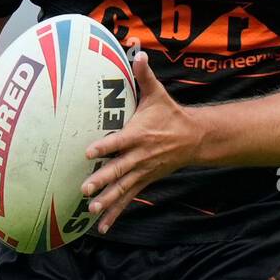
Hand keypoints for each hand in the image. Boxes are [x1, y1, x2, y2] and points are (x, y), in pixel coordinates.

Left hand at [80, 48, 201, 233]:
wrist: (194, 138)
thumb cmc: (170, 114)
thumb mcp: (158, 94)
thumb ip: (145, 75)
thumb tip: (138, 52)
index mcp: (139, 134)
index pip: (119, 142)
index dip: (105, 147)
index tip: (88, 152)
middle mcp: (140, 156)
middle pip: (119, 169)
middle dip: (102, 180)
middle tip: (85, 188)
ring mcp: (142, 171)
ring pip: (122, 188)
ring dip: (107, 201)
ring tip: (91, 210)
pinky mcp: (144, 181)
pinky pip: (128, 199)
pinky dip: (115, 213)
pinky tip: (101, 226)